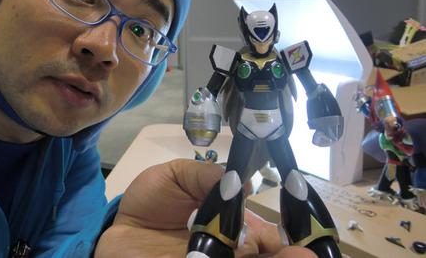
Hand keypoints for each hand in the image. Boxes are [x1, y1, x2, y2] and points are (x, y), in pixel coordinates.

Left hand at [95, 159, 316, 257]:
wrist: (120, 230)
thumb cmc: (153, 201)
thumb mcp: (176, 175)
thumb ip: (204, 174)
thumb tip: (242, 180)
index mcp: (233, 224)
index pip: (268, 235)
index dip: (285, 236)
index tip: (303, 237)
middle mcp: (230, 250)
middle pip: (264, 255)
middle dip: (288, 256)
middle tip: (305, 255)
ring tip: (296, 257)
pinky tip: (242, 256)